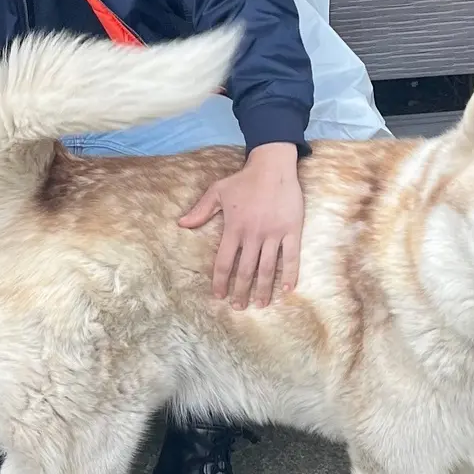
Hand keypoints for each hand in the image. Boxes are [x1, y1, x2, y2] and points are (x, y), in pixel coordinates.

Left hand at [179, 142, 302, 309]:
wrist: (273, 166)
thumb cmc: (244, 179)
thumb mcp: (218, 191)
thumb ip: (201, 210)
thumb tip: (181, 224)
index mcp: (234, 228)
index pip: (224, 262)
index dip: (220, 281)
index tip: (219, 295)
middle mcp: (253, 234)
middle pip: (245, 270)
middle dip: (241, 291)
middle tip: (239, 307)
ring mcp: (273, 234)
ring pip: (267, 268)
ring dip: (263, 289)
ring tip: (260, 304)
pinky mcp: (291, 230)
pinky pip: (291, 257)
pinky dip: (290, 274)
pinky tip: (287, 289)